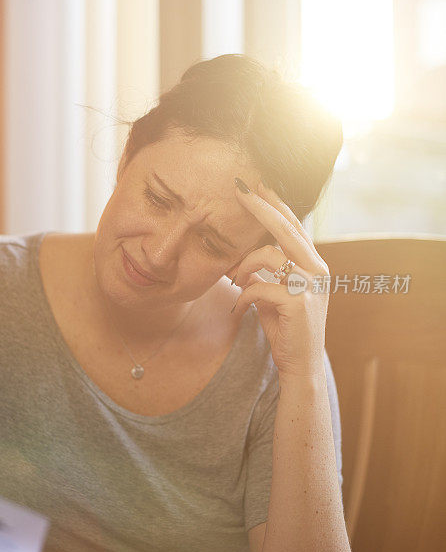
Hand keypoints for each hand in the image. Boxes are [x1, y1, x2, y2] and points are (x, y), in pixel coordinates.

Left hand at [231, 179, 329, 379]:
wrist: (301, 365)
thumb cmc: (285, 329)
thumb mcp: (274, 296)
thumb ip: (265, 275)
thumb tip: (244, 261)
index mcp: (314, 266)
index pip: (294, 227)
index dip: (277, 205)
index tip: (259, 186)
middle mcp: (317, 271)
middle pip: (286, 229)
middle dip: (261, 207)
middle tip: (240, 190)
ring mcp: (310, 286)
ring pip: (268, 255)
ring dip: (243, 266)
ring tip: (234, 281)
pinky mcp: (298, 303)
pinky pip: (259, 286)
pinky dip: (244, 295)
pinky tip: (240, 307)